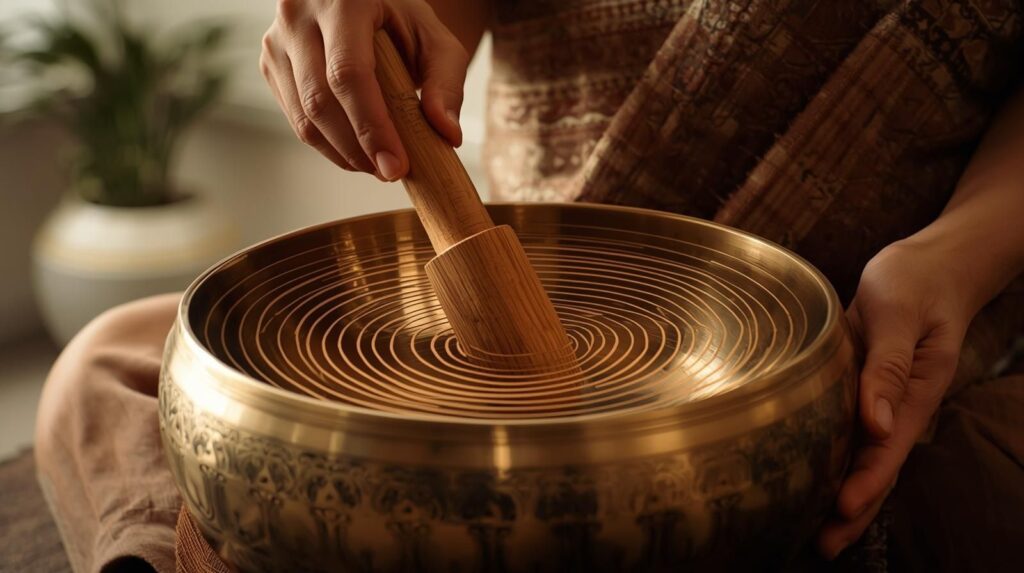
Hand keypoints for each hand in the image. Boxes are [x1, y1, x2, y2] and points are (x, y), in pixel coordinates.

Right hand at [259, 0, 468, 178]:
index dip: (371, 126)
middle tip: (390, 172)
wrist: (366, 4)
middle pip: (320, 99)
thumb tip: (448, 134)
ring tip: (378, 165)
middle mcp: (299, 15)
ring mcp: (278, 41)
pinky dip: (328, 144)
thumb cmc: (403, 20)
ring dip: (342, 153)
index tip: (395, 165)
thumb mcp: (436, 40)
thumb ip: (446, 84)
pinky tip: (357, 150)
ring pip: (303, 116)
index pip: (348, 73)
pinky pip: (296, 118)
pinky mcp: (271, 65)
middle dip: (357, 148)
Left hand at [819, 238, 973, 557]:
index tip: (841, 511)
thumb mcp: (900, 313)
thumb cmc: (916, 281)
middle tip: (822, 547)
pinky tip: (808, 475)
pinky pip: (847, 429)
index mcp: (914, 392)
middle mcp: (897, 404)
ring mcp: (880, 398)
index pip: (888, 450)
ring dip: (839, 490)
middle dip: (852, 510)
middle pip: (876, 467)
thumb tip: (876, 423)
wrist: (931, 264)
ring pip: (860, 454)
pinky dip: (831, 456)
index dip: (865, 484)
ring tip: (809, 529)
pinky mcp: (861, 386)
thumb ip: (887, 365)